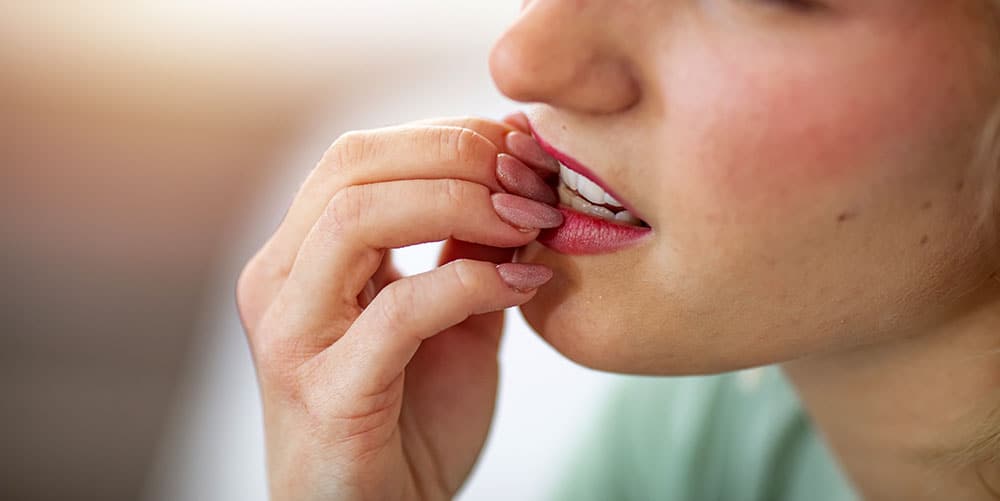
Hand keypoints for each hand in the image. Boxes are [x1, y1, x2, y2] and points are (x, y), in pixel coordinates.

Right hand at [236, 115, 561, 500]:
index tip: (523, 147)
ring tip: (528, 221)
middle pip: (353, 167)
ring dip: (460, 204)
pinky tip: (523, 284)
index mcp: (302, 256)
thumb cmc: (412, 420)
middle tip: (531, 180)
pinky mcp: (325, 389)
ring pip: (358, 218)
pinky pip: (399, 311)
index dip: (446, 135)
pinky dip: (471, 283)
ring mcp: (293, 334)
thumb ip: (469, 252)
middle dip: (457, 155)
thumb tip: (512, 179)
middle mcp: (280, 282)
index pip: (361, 155)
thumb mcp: (450, 318)